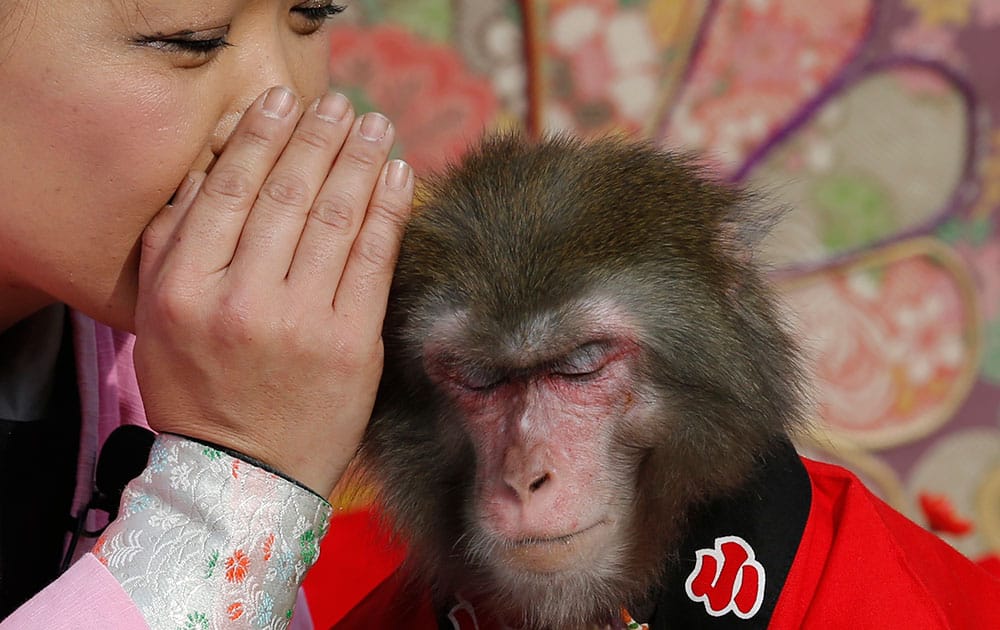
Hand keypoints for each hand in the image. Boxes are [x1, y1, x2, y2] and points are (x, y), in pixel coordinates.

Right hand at [134, 87, 413, 496]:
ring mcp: (301, 322)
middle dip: (320, 139)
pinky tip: (400, 177)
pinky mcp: (351, 345)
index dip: (263, 137)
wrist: (245, 474)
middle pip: (289, 196)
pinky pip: (375, 262)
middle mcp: (242, 299)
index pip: (230, 191)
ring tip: (376, 126)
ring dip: (361, 162)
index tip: (285, 101)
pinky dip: (389, 212)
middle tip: (342, 105)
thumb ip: (173, 240)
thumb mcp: (158, 317)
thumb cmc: (198, 390)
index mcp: (185, 288)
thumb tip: (212, 168)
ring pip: (337, 220)